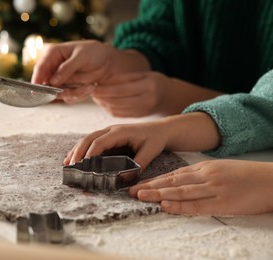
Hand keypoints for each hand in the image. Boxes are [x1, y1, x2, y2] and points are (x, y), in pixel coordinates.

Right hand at [32, 40, 114, 86]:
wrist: (107, 63)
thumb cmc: (94, 53)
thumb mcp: (82, 57)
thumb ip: (66, 68)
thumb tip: (53, 81)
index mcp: (53, 54)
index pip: (40, 67)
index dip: (37, 79)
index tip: (37, 90)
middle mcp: (54, 68)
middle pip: (45, 84)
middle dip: (58, 90)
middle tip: (70, 91)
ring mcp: (60, 80)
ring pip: (58, 93)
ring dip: (74, 93)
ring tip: (91, 86)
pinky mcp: (67, 88)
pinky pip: (69, 97)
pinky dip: (81, 94)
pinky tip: (91, 87)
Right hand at [64, 121, 167, 168]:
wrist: (160, 130)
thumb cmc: (155, 139)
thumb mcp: (150, 152)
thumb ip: (139, 164)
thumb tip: (125, 179)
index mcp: (120, 132)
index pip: (100, 142)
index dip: (90, 153)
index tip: (83, 165)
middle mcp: (111, 130)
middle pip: (89, 138)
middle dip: (78, 151)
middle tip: (70, 165)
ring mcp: (108, 132)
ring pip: (87, 139)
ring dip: (76, 150)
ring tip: (67, 163)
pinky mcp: (108, 137)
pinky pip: (91, 141)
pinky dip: (81, 149)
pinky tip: (73, 158)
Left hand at [90, 71, 171, 116]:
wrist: (169, 97)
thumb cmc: (153, 82)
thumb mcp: (142, 74)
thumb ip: (123, 77)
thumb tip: (102, 79)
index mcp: (148, 86)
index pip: (121, 89)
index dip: (105, 88)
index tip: (92, 86)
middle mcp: (146, 100)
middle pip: (117, 100)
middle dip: (101, 96)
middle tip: (90, 91)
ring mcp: (143, 111)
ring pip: (116, 109)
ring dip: (103, 103)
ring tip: (96, 96)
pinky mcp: (138, 117)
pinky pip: (119, 114)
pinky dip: (109, 108)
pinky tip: (104, 102)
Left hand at [129, 160, 272, 215]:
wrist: (271, 180)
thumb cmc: (245, 176)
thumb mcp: (219, 169)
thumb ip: (200, 175)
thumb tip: (179, 181)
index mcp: (204, 168)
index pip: (173, 174)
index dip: (155, 180)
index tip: (139, 183)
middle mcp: (205, 176)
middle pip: (172, 182)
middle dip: (150, 186)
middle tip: (131, 190)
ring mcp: (213, 188)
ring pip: (181, 191)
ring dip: (159, 194)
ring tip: (141, 196)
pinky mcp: (223, 202)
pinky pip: (198, 205)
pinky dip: (180, 206)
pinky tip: (166, 206)